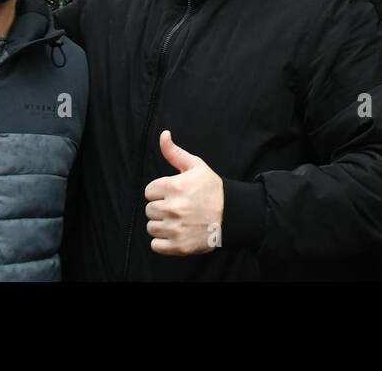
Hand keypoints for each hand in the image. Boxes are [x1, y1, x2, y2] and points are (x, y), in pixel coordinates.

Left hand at [145, 130, 223, 255]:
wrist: (232, 215)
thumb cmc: (212, 189)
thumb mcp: (196, 166)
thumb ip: (174, 152)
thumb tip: (163, 134)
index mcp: (174, 186)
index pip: (149, 191)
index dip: (161, 191)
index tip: (174, 193)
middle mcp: (173, 208)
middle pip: (149, 210)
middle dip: (161, 207)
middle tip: (179, 207)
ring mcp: (175, 228)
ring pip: (151, 227)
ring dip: (162, 225)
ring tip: (179, 220)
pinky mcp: (178, 246)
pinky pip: (155, 245)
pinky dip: (163, 242)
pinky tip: (177, 233)